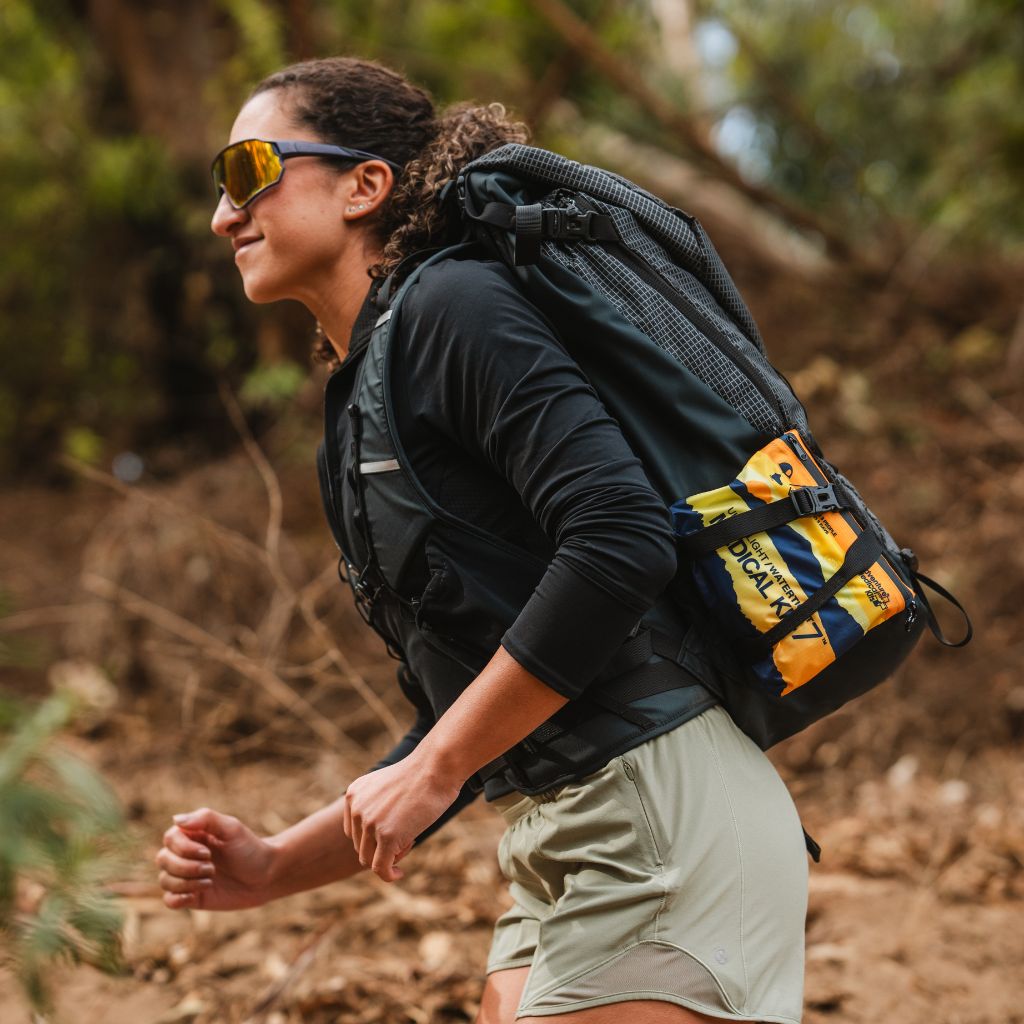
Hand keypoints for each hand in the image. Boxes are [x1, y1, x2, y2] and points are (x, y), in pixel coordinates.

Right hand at [156, 807, 274, 910]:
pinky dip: (178, 898)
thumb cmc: (249, 848)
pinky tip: (197, 894)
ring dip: (187, 882)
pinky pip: (169, 900)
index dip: (184, 848)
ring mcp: (186, 876)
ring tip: (211, 879)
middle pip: (163, 859)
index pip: (170, 839)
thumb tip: (176, 820)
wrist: (265, 876)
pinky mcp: (190, 897)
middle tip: (212, 868)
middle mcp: (184, 855)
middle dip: (186, 867)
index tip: (208, 853)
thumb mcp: (231, 828)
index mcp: (192, 835)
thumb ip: (205, 819)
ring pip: (165, 880)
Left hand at [343, 755, 462, 882]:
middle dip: (382, 848)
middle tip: (407, 836)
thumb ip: (376, 807)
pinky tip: (399, 873)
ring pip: (369, 859)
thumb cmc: (421, 774)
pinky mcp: (387, 836)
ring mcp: (370, 823)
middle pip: (361, 846)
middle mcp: (356, 808)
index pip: (354, 831)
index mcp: (353, 794)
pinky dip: (389, 875)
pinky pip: (381, 868)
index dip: (373, 837)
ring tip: (409, 843)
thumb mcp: (388, 787)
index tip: (395, 830)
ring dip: (389, 857)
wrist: (437, 766)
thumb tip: (377, 838)